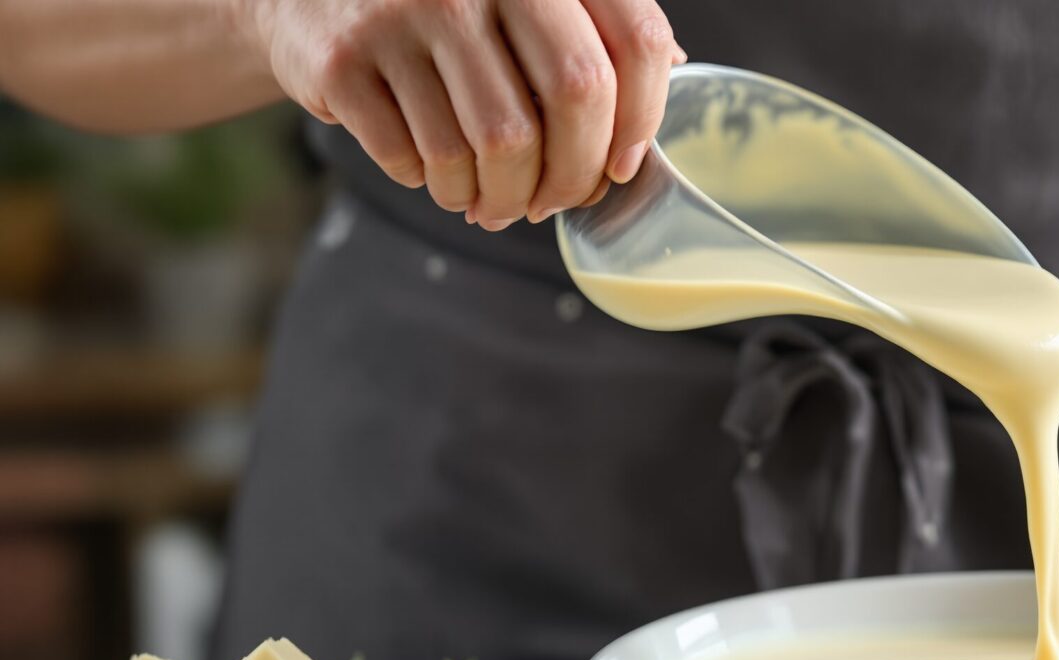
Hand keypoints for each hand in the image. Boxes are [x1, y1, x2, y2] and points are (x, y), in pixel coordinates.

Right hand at [245, 0, 683, 228]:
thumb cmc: (440, 7)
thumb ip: (592, 24)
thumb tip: (673, 71)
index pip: (633, 40)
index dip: (642, 118)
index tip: (621, 164)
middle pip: (575, 97)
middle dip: (574, 174)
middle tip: (555, 203)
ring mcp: (405, 11)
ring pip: (495, 145)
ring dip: (502, 196)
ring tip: (492, 201)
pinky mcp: (347, 61)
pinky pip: (420, 160)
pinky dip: (439, 187)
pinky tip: (440, 176)